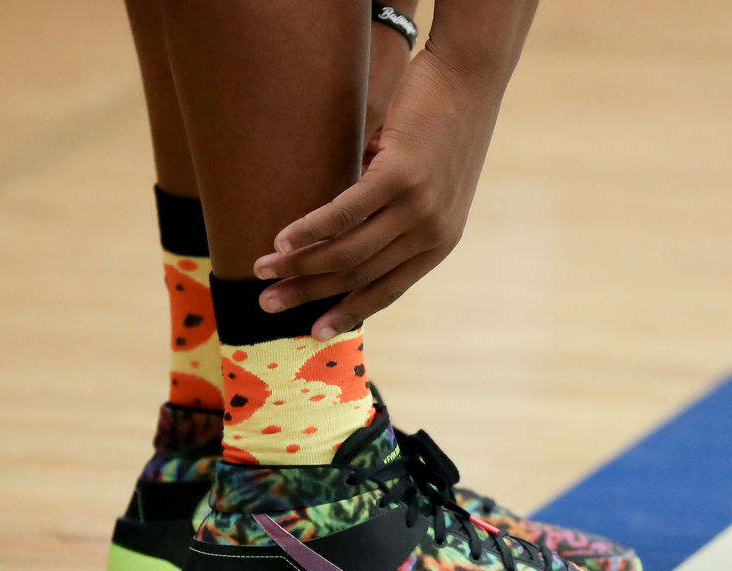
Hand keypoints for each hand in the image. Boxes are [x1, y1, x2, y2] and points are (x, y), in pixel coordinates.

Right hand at [252, 45, 511, 339]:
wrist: (468, 77)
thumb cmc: (440, 126)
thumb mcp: (422, 184)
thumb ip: (387, 214)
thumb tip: (333, 232)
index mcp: (440, 243)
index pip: (388, 291)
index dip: (348, 312)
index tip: (314, 332)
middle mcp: (432, 233)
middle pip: (359, 276)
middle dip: (308, 294)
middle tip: (268, 304)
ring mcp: (419, 207)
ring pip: (348, 251)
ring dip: (299, 266)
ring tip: (262, 271)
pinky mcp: (401, 176)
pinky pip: (345, 214)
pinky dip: (309, 230)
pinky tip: (282, 240)